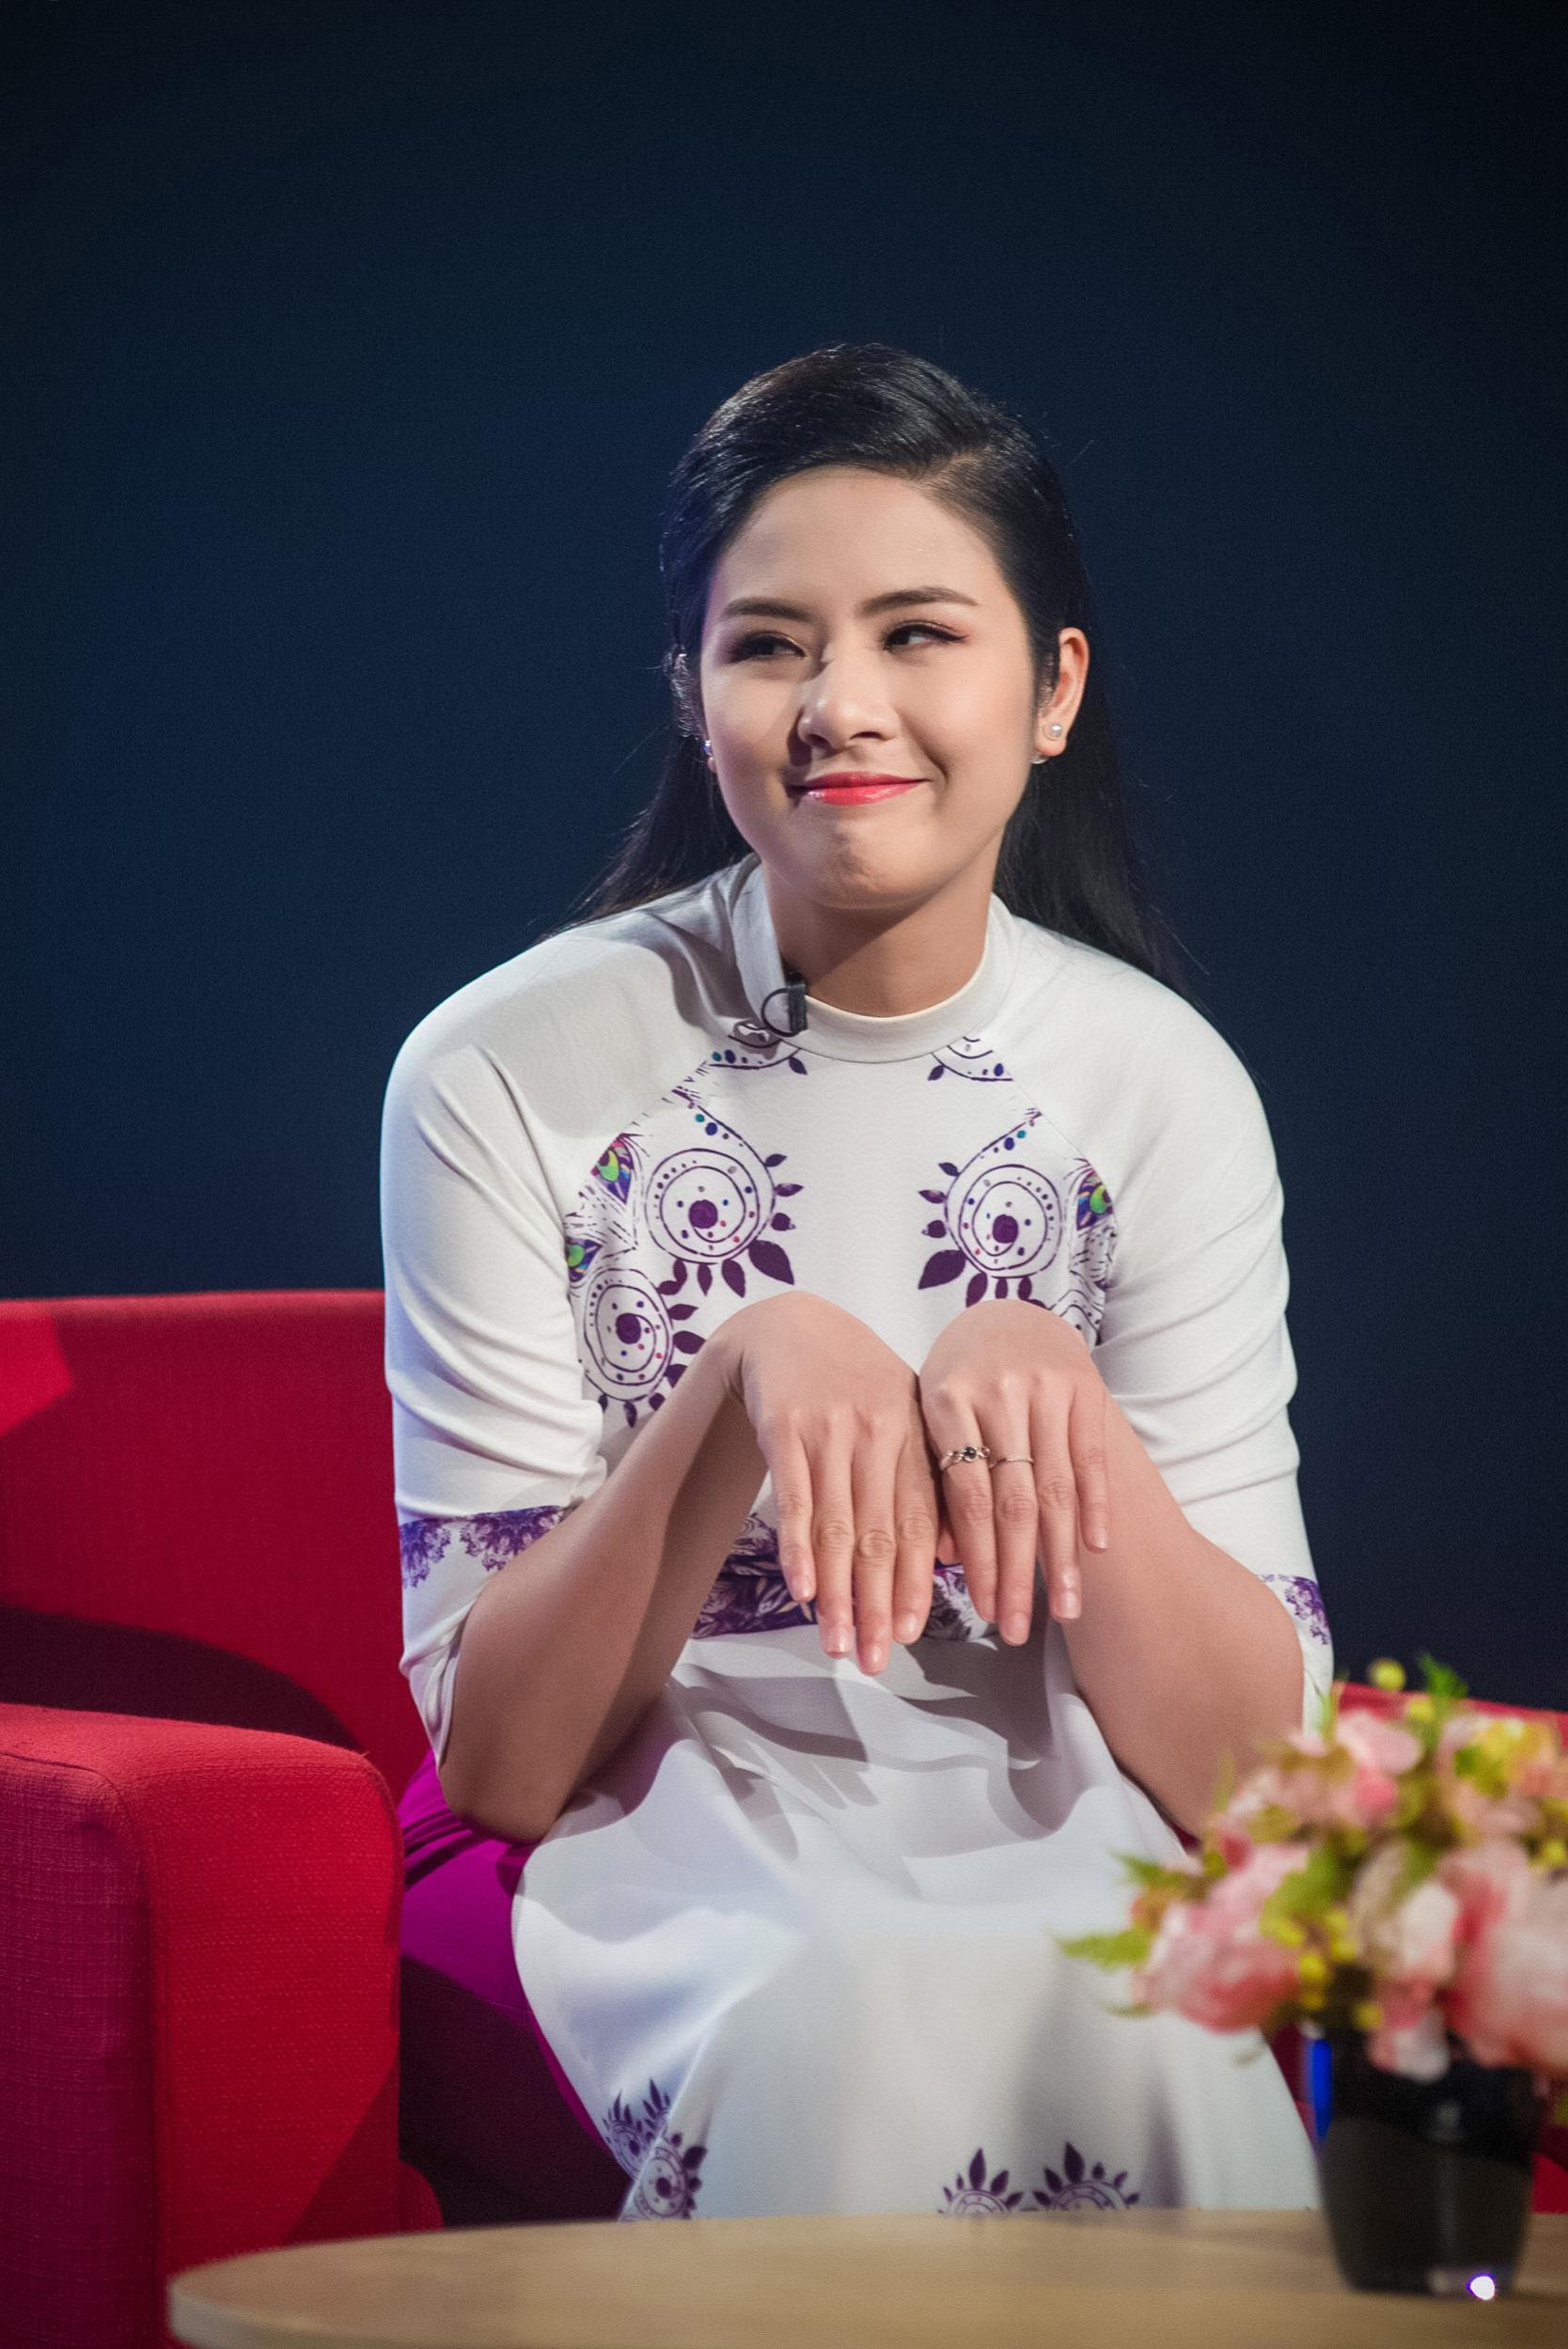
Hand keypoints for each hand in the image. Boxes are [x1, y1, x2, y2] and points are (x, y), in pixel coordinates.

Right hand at [715, 1293, 940, 1673]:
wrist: (786, 1326)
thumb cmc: (854, 1382)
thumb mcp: (899, 1414)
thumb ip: (921, 1477)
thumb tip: (945, 1554)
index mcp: (914, 1432)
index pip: (920, 1519)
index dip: (917, 1579)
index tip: (912, 1632)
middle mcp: (878, 1431)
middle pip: (880, 1534)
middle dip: (880, 1603)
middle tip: (878, 1660)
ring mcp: (830, 1430)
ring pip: (837, 1526)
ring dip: (838, 1593)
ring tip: (839, 1645)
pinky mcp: (784, 1427)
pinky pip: (794, 1499)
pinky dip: (798, 1549)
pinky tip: (803, 1591)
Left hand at [918, 1299, 1110, 1643]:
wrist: (1007, 1316)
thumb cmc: (960, 1382)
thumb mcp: (933, 1418)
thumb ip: (937, 1480)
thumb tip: (945, 1560)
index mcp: (944, 1401)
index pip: (965, 1499)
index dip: (978, 1561)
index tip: (985, 1614)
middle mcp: (996, 1392)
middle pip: (1011, 1503)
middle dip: (1017, 1574)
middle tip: (1019, 1630)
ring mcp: (1044, 1387)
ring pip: (1055, 1488)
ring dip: (1061, 1557)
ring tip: (1064, 1608)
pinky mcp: (1084, 1385)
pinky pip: (1091, 1459)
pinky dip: (1096, 1507)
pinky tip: (1096, 1550)